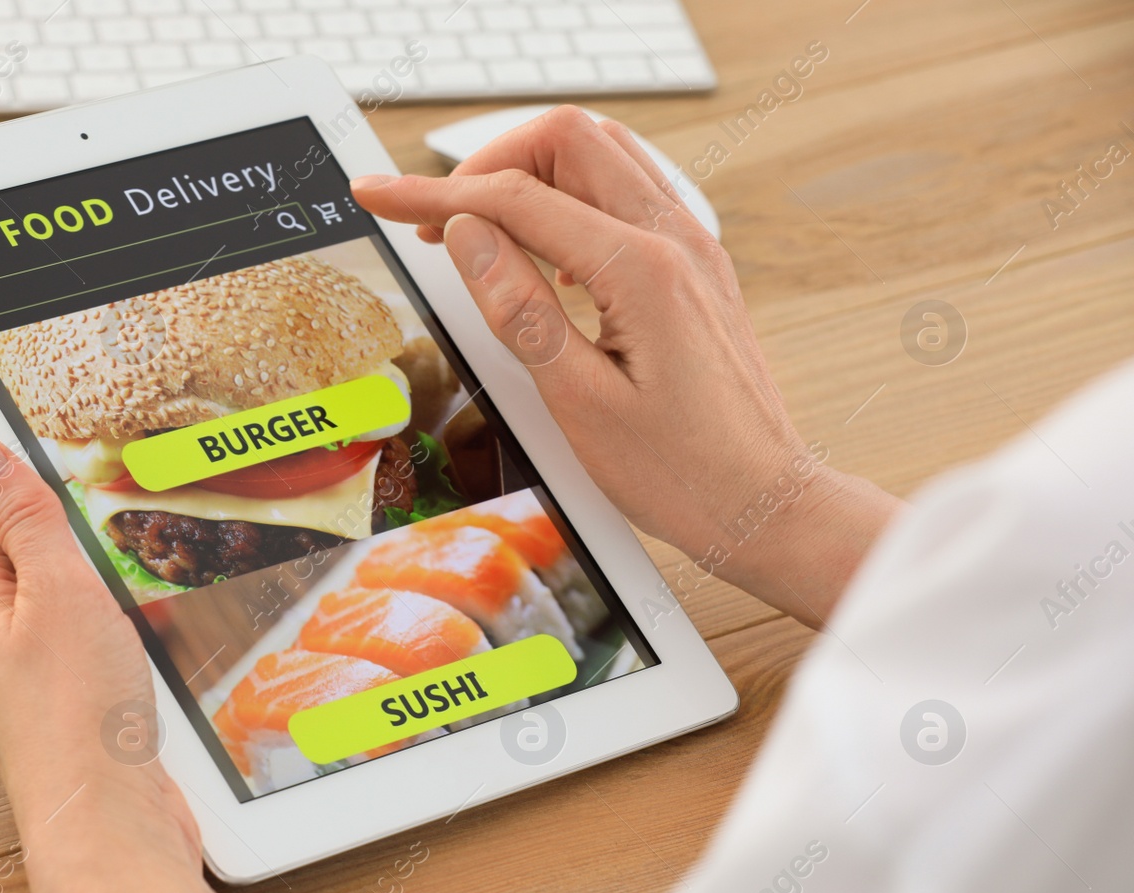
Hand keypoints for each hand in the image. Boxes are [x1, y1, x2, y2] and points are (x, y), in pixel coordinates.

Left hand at [0, 426, 252, 892]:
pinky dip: (121, 609)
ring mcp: (37, 666)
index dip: (7, 455)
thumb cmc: (77, 720)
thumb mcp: (55, 590)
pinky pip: (94, 629)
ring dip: (101, 562)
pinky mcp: (77, 696)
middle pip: (25, 542)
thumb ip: (22, 514)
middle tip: (112, 475)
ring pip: (65, 587)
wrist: (111, 824)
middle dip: (67, 509)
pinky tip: (151, 609)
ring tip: (137, 543)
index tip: (30, 409)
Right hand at [350, 107, 900, 626]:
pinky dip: (572, 198)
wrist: (764, 502)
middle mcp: (676, 240)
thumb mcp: (580, 403)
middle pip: (567, 139)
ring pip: (602, 153)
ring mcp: (694, 247)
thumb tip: (467, 235)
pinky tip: (544, 256)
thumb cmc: (682, 472)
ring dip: (532, 172)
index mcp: (643, 271)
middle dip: (488, 163)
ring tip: (480, 230)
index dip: (433, 192)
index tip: (380, 195)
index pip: (516, 198)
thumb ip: (520, 309)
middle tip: (434, 218)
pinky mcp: (696, 266)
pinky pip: (628, 192)